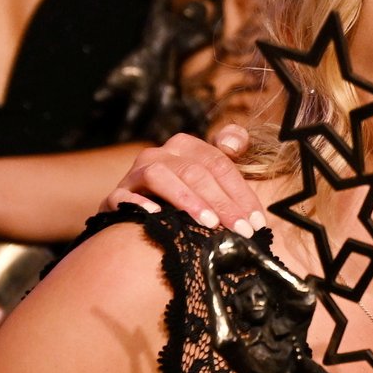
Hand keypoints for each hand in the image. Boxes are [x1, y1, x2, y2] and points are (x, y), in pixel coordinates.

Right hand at [105, 125, 265, 234]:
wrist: (136, 212)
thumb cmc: (183, 195)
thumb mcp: (209, 172)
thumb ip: (229, 152)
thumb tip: (232, 142)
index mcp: (185, 147)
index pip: (219, 163)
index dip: (240, 191)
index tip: (257, 221)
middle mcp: (159, 155)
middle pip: (194, 172)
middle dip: (222, 202)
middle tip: (241, 230)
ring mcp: (135, 174)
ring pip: (160, 176)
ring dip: (187, 200)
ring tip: (210, 224)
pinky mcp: (115, 196)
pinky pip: (123, 196)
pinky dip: (139, 204)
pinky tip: (157, 216)